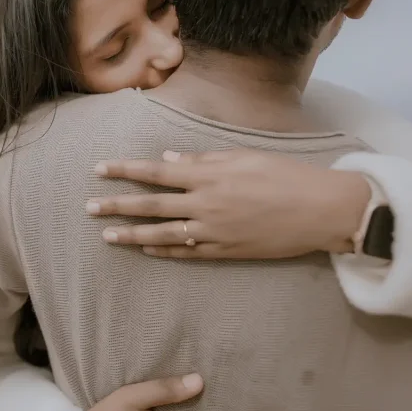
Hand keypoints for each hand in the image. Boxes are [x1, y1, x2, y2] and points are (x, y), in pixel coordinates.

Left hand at [86, 148, 370, 258]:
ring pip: (163, 234)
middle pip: (151, 205)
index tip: (99, 169)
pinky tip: (146, 250)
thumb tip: (168, 159)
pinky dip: (164, 251)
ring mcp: (214, 231)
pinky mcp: (226, 251)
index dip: (125, 171)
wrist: (322, 211)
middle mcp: (206, 204)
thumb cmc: (286, 175)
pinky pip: (187, 253)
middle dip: (117, 206)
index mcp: (209, 175)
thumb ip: (203, 159)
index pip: (155, 171)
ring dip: (133, 235)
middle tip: (89, 208)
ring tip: (108, 235)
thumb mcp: (244, 158)